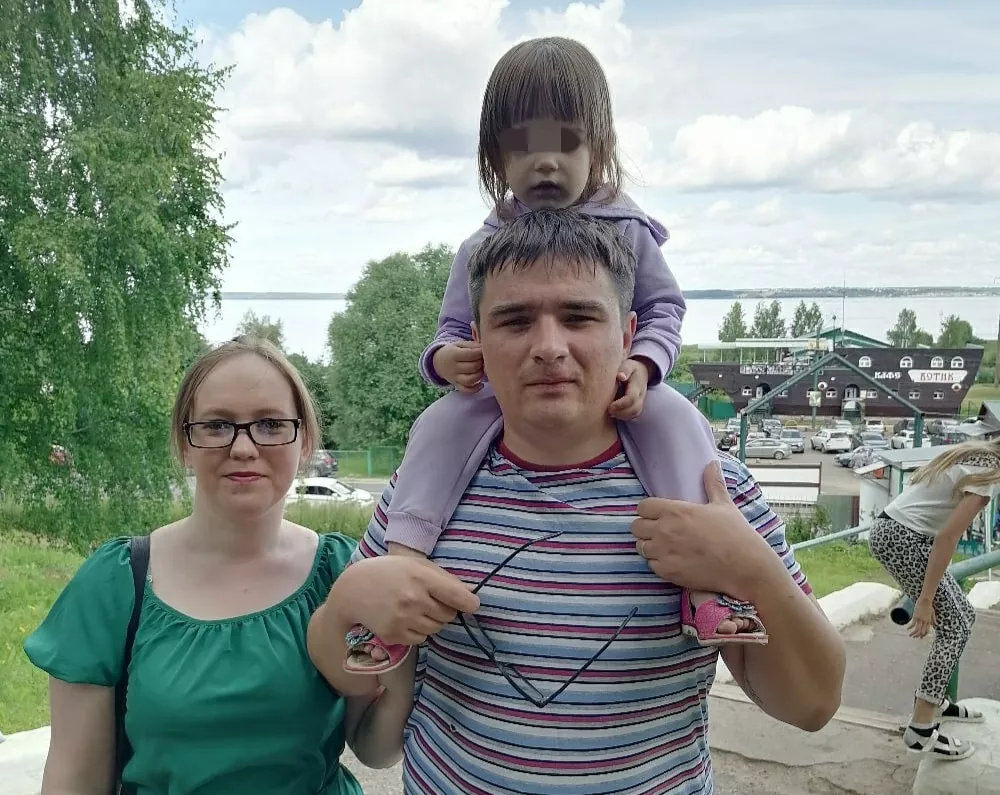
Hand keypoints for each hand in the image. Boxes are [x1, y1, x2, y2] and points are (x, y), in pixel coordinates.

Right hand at [337, 556, 479, 646]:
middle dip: (445, 609)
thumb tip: (470, 595)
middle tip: (430, 600)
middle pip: (449, 615)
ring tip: (415, 607)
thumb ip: (443, 578)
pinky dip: (418, 631)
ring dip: (432, 620)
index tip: (472, 604)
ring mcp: (403, 620)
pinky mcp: (394, 635)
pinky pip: (421, 639)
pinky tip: (405, 618)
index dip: (469, 602)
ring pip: (436, 628)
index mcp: (421, 578)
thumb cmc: (388, 572)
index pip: (458, 596)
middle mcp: (413, 600)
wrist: (352, 590)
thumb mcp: (415, 564)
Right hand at [433, 341, 484, 392]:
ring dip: (479, 375)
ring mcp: (454, 378)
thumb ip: (472, 346)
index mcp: (453, 354)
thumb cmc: (453, 351)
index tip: (483, 350)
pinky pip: (466, 390)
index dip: (480, 352)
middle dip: (481, 363)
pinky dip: (475, 388)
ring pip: (470, 380)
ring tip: (480, 369)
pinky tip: (481, 384)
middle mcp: (453, 368)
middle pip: (473, 367)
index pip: (471, 354)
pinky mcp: (456, 385)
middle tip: (482, 359)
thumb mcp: (460, 344)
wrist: (439, 362)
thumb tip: (485, 349)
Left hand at [608, 358, 650, 419]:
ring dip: (622, 416)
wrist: (641, 371)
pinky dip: (624, 417)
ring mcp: (640, 401)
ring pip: (635, 414)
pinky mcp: (637, 405)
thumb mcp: (628, 365)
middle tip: (608, 412)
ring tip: (610, 414)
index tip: (610, 407)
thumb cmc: (631, 368)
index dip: (621, 404)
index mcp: (637, 385)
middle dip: (621, 413)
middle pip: (635, 409)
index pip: (632, 398)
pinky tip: (614, 415)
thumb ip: (625, 369)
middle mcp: (641, 395)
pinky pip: (633, 415)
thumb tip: (620, 376)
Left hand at [630, 461, 782, 599]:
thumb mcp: (724, 505)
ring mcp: (664, 553)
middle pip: (636, 527)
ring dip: (651, 546)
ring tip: (667, 547)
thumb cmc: (736, 534)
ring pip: (641, 547)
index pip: (642, 507)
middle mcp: (664, 530)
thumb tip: (712, 463)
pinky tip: (674, 561)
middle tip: (660, 531)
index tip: (658, 514)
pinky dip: (659, 564)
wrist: (746, 567)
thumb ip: (712, 483)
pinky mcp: (668, 572)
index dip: (649, 510)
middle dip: (645, 528)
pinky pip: (651, 565)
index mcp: (675, 511)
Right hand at [909, 597, 935, 638]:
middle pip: (922, 632)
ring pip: (917, 629)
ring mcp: (920, 619)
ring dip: (914, 633)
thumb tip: (936, 624)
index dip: (924, 635)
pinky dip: (910, 627)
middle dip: (918, 636)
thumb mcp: (933, 613)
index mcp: (929, 621)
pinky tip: (907, 628)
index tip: (920, 637)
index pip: (927, 631)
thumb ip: (934, 619)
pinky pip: (913, 624)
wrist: (925, 601)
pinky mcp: (915, 616)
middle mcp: (925, 622)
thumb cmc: (929, 606)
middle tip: (915, 637)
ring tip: (911, 635)